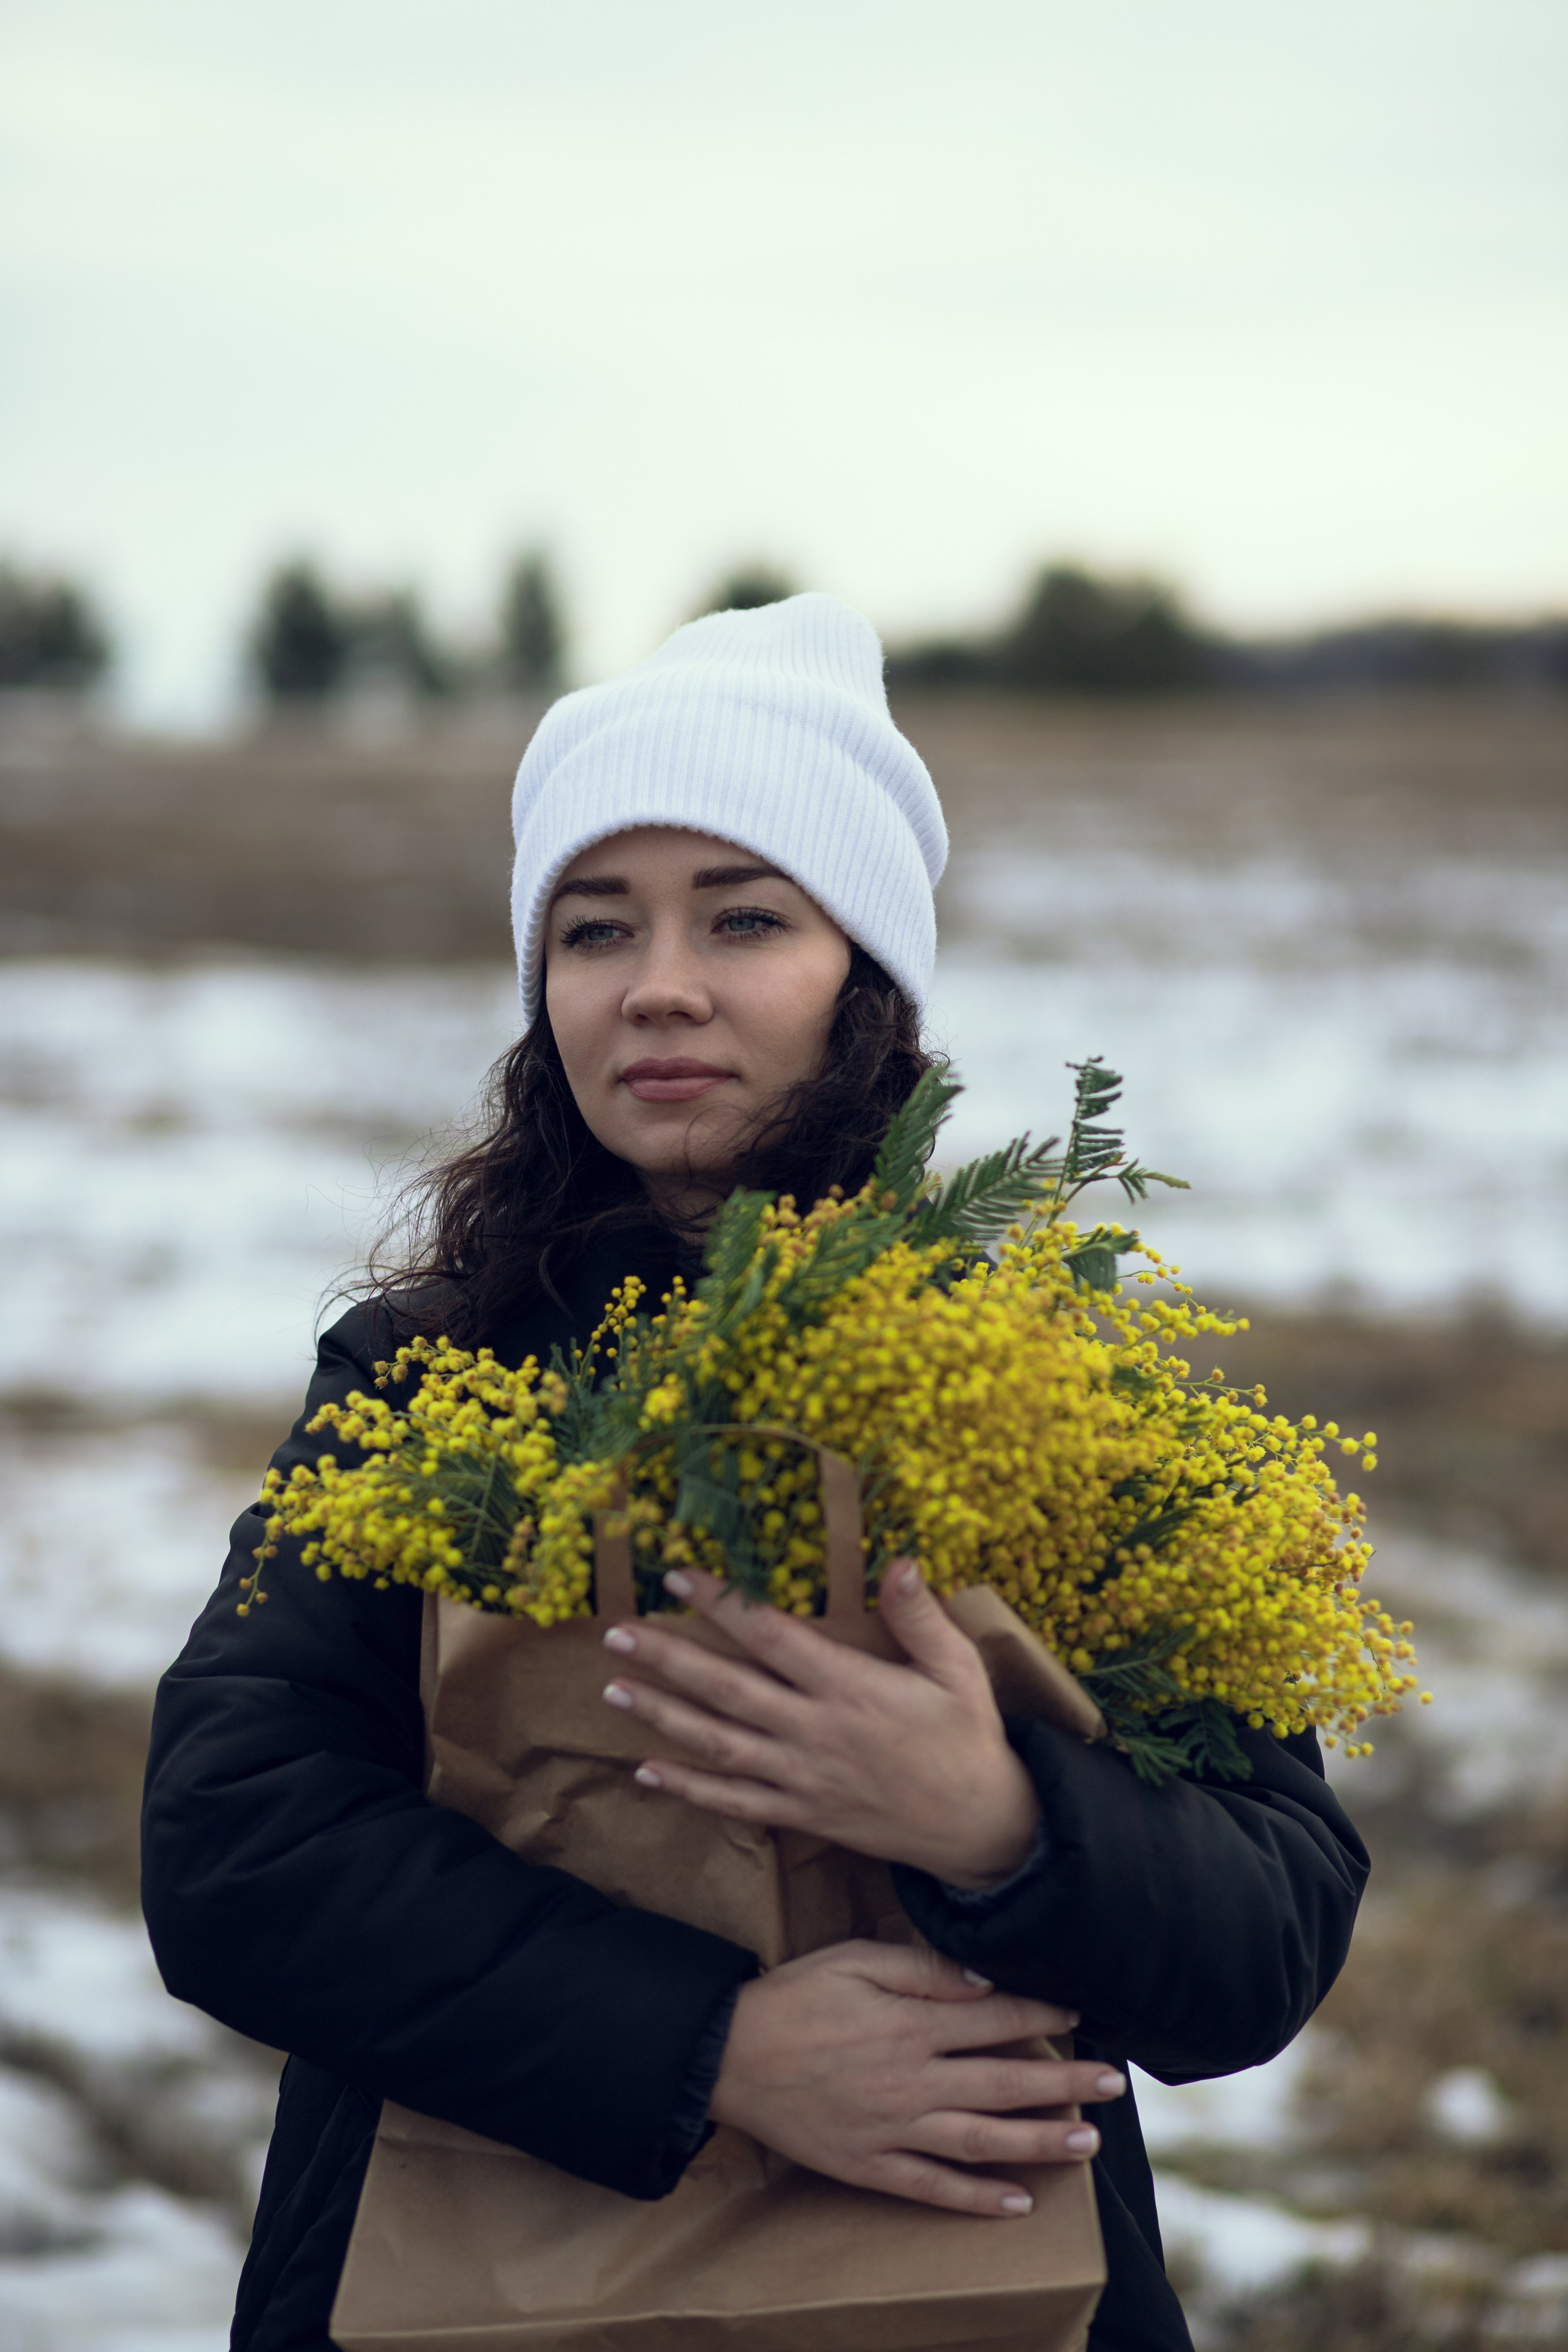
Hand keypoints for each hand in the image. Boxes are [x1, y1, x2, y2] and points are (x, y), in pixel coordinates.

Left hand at [600, 1560, 1040, 1886]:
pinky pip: (734, 1802)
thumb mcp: (960, 1669)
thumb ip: (921, 1616)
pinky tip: (646, 1771)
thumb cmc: (968, 1738)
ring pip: (717, 1744)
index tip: (678, 1577)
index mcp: (850, 1688)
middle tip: (615, 1634)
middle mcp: (815, 1732)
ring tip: (612, 1691)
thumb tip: (899, 1559)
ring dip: (662, 1717)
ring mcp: (802, 1778)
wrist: (981, 1827)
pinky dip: (688, 1789)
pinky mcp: (801, 1814)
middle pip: (726, 1690)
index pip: (771, 1637)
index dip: (722, 1606)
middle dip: (667, 1660)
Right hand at [709, 1940, 1122, 2214]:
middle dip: (1064, 2082)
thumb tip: (985, 1981)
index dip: (1041, 2014)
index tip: (1080, 2013)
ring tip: (1086, 2141)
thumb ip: (922, 1969)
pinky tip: (1017, 2202)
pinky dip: (977, 2199)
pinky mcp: (869, 2165)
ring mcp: (893, 2129)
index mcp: (910, 2023)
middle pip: (1003, 2082)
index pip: (994, 2019)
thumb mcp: (854, 1959)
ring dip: (1038, 2141)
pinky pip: (932, 2188)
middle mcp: (912, 2080)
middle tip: (1114, 2084)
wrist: (727, 2054)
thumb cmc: (793, 1996)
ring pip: (981, 2140)